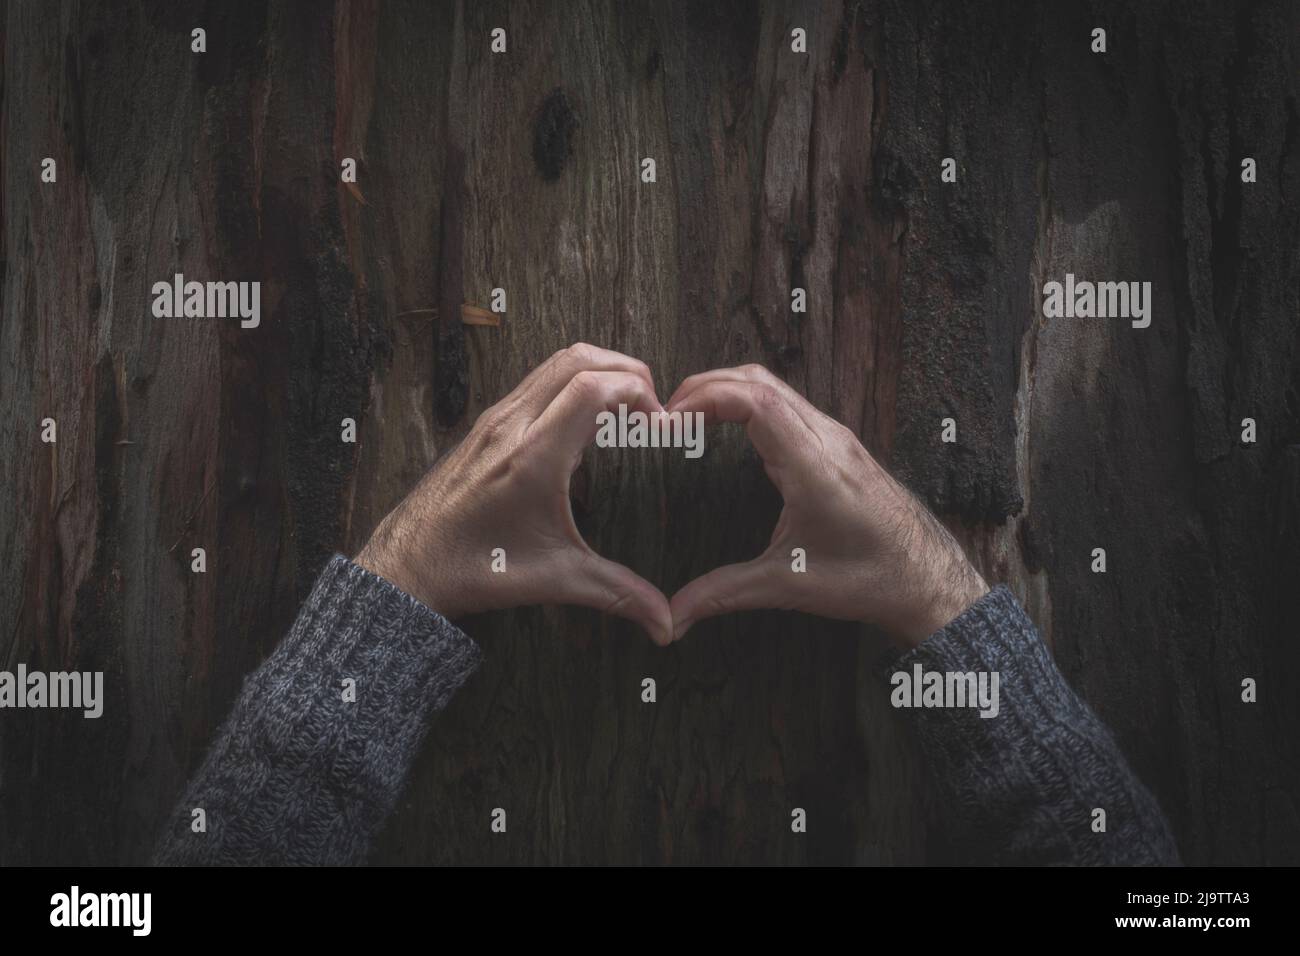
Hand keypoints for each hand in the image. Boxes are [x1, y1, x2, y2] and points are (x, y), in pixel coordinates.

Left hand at [356, 343, 673, 644]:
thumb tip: (666, 622)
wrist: (409, 566)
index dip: (637, 391)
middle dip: (627, 369)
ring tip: (626, 405)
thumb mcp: (554, 579)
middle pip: (578, 359)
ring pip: (555, 363)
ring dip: (599, 369)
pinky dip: (572, 382)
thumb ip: (616, 592)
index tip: (659, 421)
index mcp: (533, 456)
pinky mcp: (487, 424)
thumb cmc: (475, 567)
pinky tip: (586, 420)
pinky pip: (536, 381)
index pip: (592, 387)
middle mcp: (513, 425)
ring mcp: (496, 419)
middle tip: (652, 402)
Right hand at [665, 364, 987, 646]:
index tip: (669, 417)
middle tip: (667, 411)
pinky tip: (729, 427)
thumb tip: (673, 616)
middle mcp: (827, 440)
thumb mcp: (789, 586)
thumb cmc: (870, 578)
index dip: (705, 397)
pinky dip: (749, 402)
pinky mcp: (838, 445)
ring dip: (728, 389)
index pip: (755, 401)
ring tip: (689, 413)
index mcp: (815, 467)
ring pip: (774, 387)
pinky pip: (788, 405)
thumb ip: (724, 593)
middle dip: (706, 385)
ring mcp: (835, 438)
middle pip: (759, 381)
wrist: (927, 580)